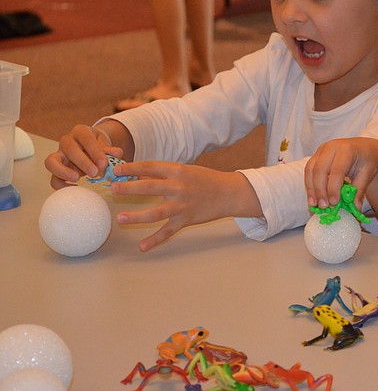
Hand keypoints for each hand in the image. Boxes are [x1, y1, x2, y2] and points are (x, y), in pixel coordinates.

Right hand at [44, 124, 123, 188]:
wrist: (91, 147)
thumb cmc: (98, 144)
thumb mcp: (106, 143)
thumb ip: (110, 149)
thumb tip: (117, 154)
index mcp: (80, 131)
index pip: (86, 138)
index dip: (95, 151)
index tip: (104, 164)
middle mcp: (66, 141)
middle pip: (69, 149)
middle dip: (83, 162)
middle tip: (95, 173)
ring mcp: (58, 155)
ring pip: (51, 162)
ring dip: (64, 171)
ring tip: (77, 179)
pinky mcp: (56, 169)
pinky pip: (53, 178)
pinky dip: (61, 185)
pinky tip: (75, 188)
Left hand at [111, 161, 260, 251]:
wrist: (229, 193)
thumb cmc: (206, 179)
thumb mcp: (185, 171)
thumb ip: (162, 174)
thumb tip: (137, 174)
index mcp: (178, 171)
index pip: (150, 167)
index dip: (131, 168)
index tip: (116, 170)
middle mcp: (179, 187)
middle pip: (149, 188)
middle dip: (129, 188)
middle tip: (114, 189)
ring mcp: (182, 205)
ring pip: (156, 213)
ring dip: (136, 216)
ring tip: (120, 218)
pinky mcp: (186, 220)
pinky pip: (168, 231)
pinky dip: (155, 240)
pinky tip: (142, 246)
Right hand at [304, 137, 377, 210]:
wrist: (363, 148)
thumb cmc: (366, 161)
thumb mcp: (367, 174)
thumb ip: (359, 191)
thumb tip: (354, 209)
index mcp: (347, 150)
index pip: (337, 170)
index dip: (334, 187)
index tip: (334, 203)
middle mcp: (331, 147)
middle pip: (320, 169)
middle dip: (320, 190)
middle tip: (324, 206)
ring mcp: (321, 150)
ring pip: (310, 170)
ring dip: (311, 189)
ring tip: (314, 205)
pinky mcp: (316, 156)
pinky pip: (308, 171)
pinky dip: (309, 185)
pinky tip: (313, 198)